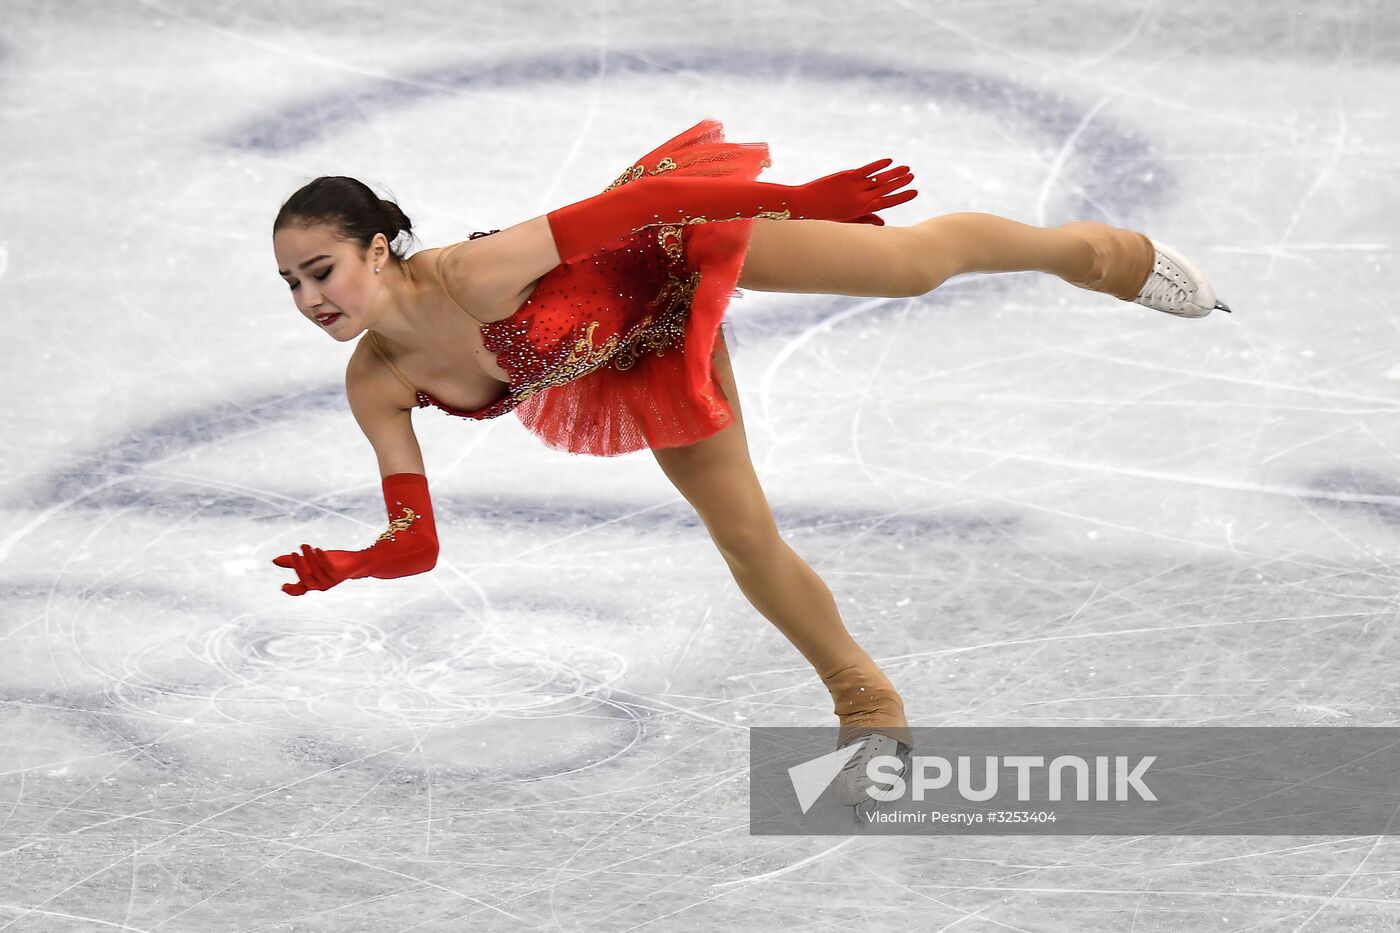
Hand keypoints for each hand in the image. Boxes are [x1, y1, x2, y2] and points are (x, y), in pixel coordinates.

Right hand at [271, 544, 366, 595]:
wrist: (355, 563)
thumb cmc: (332, 562)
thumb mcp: (310, 561)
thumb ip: (293, 562)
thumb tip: (274, 560)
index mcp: (312, 583)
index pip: (299, 591)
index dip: (292, 591)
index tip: (284, 586)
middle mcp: (320, 585)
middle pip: (305, 579)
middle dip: (298, 566)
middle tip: (293, 553)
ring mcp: (329, 580)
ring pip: (316, 570)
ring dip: (309, 557)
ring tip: (304, 545)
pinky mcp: (338, 574)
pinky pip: (328, 567)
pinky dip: (322, 558)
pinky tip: (317, 549)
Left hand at [799, 158, 917, 221]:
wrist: (804, 205)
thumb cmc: (824, 215)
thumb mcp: (846, 220)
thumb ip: (865, 219)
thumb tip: (883, 222)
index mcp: (861, 210)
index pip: (887, 202)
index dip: (902, 197)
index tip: (914, 192)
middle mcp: (861, 198)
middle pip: (886, 189)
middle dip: (901, 183)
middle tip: (912, 176)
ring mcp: (855, 187)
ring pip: (880, 179)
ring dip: (894, 173)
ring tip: (906, 168)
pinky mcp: (847, 176)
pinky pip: (867, 169)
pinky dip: (879, 165)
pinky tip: (889, 160)